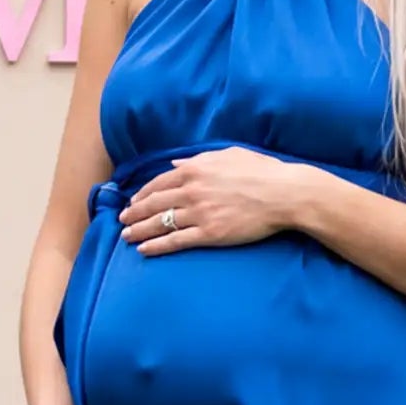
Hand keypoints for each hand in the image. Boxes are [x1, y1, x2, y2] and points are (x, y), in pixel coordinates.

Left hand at [119, 146, 298, 253]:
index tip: (132, 201)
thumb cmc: (262, 172)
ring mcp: (199, 213)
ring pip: (161, 223)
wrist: (283, 194)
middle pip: (154, 203)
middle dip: (134, 213)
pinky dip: (157, 246)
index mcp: (195, 169)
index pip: (159, 183)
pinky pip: (176, 241)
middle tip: (122, 221)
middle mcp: (192, 190)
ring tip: (127, 237)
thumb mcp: (228, 155)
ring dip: (140, 230)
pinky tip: (144, 250)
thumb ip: (198, 159)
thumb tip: (175, 164)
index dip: (142, 194)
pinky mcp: (209, 234)